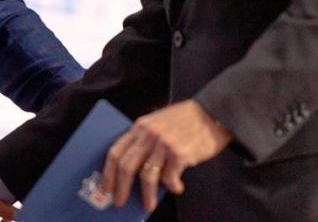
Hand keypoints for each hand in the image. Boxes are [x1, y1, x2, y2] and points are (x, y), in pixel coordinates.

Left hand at [102, 99, 231, 211]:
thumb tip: (133, 173)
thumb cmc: (185, 120)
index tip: (105, 188)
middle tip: (119, 202)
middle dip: (121, 188)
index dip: (108, 172)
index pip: (115, 151)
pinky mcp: (180, 153)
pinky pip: (170, 177)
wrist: (213, 112)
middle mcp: (149, 134)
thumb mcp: (158, 123)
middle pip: (127, 165)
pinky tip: (177, 187)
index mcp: (140, 126)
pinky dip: (173, 186)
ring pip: (147, 176)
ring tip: (149, 205)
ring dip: (147, 195)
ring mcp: (164, 143)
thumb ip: (145, 141)